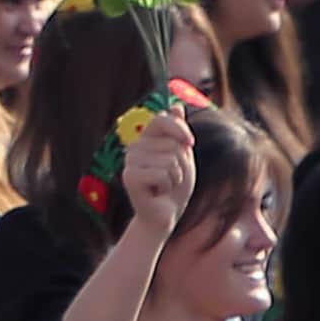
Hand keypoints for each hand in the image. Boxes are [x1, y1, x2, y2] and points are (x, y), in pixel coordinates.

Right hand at [115, 105, 194, 232]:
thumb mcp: (182, 156)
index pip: (161, 119)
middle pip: (172, 145)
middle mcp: (134, 148)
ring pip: (170, 161)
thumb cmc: (175, 186)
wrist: (165, 215)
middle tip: (171, 178)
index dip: (179, 129)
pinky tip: (158, 193)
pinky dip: (168, 186)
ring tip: (164, 186)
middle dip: (181, 164)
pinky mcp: (130, 177)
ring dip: (176, 177)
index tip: (190, 143)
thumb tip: (176, 105)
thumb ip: (178, 132)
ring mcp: (130, 162)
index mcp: (145, 139)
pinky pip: (162, 174)